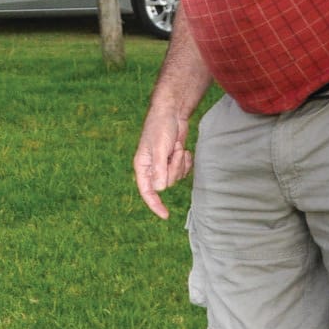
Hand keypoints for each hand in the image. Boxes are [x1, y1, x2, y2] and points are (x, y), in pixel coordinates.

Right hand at [133, 102, 194, 219]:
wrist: (172, 112)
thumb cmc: (161, 127)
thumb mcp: (159, 147)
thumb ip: (159, 168)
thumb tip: (159, 190)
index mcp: (142, 166)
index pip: (147, 191)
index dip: (155, 205)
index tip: (166, 216)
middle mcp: (152, 168)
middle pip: (167, 183)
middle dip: (174, 168)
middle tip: (175, 151)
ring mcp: (163, 165)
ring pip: (176, 177)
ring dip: (181, 163)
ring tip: (178, 147)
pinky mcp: (174, 160)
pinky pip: (183, 171)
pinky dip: (186, 161)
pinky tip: (184, 149)